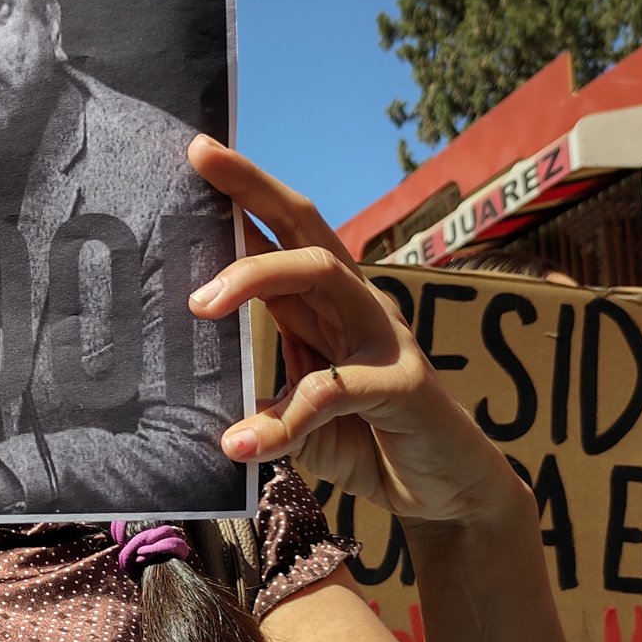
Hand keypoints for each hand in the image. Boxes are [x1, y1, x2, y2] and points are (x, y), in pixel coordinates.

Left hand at [184, 136, 519, 527]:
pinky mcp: (403, 385)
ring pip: (322, 275)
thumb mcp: (298, 413)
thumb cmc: (367, 441)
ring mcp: (385, 339)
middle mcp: (359, 306)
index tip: (197, 151)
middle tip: (199, 159)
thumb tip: (195, 388)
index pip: (284, 233)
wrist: (446, 490)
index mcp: (329, 305)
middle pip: (306, 228)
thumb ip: (259, 392)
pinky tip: (241, 445)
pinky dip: (283, 419)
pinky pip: (332, 390)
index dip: (245, 192)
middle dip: (252, 188)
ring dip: (255, 278)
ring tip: (199, 305)